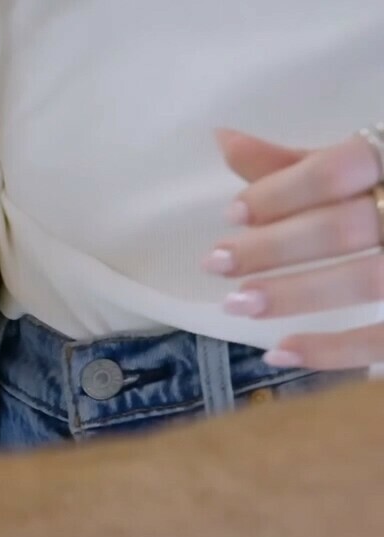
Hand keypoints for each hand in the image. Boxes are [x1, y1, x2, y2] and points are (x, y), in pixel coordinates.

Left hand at [207, 128, 383, 368]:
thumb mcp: (375, 166)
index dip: (287, 189)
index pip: (346, 165)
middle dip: (277, 246)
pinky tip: (279, 351)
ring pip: (368, 280)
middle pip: (349, 225)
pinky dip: (334, 351)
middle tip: (216, 263)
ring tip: (237, 303)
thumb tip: (223, 139)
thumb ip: (305, 162)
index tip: (233, 213)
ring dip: (296, 293)